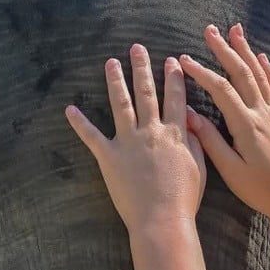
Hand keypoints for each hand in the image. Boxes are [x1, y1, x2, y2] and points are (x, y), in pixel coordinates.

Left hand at [64, 44, 206, 233]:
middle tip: (137, 48)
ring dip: (115, 81)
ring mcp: (128, 142)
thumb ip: (194, 141)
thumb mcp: (199, 168)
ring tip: (111, 63)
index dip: (174, 78)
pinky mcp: (109, 157)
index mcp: (175, 134)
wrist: (161, 220)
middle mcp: (151, 131)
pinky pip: (91, 136)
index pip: (175, 98)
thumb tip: (190, 120)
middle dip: (142, 68)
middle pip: (146, 93)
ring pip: (120, 104)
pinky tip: (69, 109)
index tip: (172, 61)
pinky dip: (79, 123)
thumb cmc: (183, 199)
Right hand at [179, 24, 269, 224]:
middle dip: (224, 50)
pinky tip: (261, 57)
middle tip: (209, 30)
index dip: (202, 72)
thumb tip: (188, 115)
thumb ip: (210, 140)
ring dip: (246, 51)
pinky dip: (268, 70)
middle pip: (242, 73)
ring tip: (235, 31)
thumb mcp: (230, 170)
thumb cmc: (258, 189)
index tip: (184, 60)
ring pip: (259, 75)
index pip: (221, 89)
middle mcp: (263, 114)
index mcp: (246, 125)